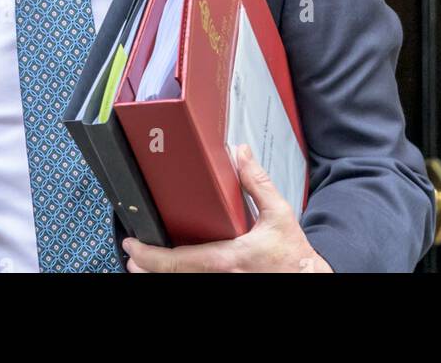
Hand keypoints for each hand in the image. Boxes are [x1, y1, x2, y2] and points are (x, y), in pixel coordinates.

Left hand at [121, 144, 333, 272]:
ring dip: (161, 274)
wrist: (308, 280)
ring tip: (145, 262)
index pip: (178, 260)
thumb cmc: (293, 256)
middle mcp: (220, 278)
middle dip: (146, 267)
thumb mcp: (278, 214)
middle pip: (171, 277)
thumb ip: (256, 182)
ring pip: (181, 283)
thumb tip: (241, 153)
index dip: (149, 254)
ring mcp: (221, 285)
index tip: (133, 244)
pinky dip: (180, 275)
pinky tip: (174, 268)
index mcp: (227, 258)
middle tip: (132, 253)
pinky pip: (196, 283)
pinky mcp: (225, 287)